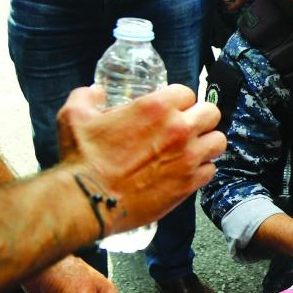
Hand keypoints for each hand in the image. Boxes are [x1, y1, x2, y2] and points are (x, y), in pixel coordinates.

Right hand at [56, 84, 226, 234]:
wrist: (89, 200)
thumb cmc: (83, 158)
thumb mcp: (75, 116)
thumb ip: (87, 97)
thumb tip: (95, 92)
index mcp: (156, 107)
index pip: (187, 92)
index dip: (178, 100)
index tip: (171, 110)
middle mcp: (179, 129)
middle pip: (211, 113)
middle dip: (200, 117)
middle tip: (187, 127)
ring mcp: (188, 157)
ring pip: (218, 141)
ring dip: (207, 143)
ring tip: (193, 148)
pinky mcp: (189, 183)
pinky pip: (211, 170)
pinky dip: (202, 170)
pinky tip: (187, 171)